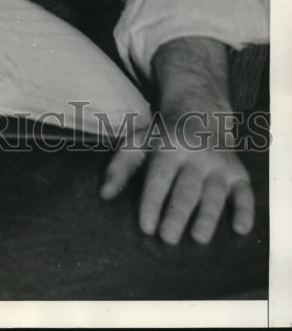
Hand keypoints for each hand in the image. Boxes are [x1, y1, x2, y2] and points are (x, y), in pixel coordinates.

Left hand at [100, 111, 253, 244]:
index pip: (159, 178)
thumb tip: (104, 194)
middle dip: (177, 213)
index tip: (146, 227)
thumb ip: (121, 167)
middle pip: (187, 188)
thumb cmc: (163, 134)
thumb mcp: (138, 141)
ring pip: (214, 193)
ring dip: (208, 216)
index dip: (152, 202)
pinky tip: (240, 228)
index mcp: (169, 146)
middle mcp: (196, 155)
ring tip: (199, 237)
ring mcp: (219, 164)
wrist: (201, 111)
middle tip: (168, 238)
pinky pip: (245, 192)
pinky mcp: (238, 173)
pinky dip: (245, 210)